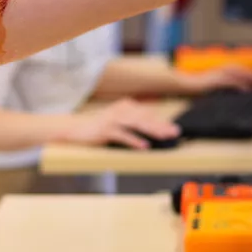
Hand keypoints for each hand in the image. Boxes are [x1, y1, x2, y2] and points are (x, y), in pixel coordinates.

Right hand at [56, 99, 180, 148]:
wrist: (76, 130)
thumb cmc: (99, 129)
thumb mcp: (119, 123)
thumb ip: (134, 123)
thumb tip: (153, 130)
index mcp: (125, 106)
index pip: (148, 113)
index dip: (162, 121)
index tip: (174, 129)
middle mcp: (120, 110)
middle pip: (145, 117)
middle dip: (161, 125)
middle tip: (175, 132)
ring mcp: (112, 119)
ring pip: (136, 124)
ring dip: (152, 130)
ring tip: (164, 136)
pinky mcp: (105, 130)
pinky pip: (122, 135)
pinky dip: (134, 140)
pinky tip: (144, 145)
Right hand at [179, 65, 251, 94]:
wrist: (184, 85)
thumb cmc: (199, 88)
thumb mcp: (216, 87)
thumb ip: (227, 88)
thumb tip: (241, 93)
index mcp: (224, 70)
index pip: (242, 71)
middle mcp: (223, 69)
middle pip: (244, 70)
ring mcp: (219, 74)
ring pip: (239, 74)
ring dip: (251, 79)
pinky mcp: (215, 80)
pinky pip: (231, 82)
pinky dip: (240, 85)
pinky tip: (247, 90)